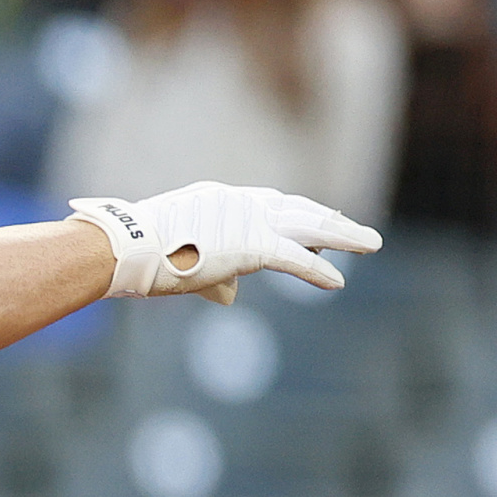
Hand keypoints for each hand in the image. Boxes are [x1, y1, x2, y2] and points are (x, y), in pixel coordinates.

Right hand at [70, 183, 381, 302]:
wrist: (124, 247)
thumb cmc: (137, 253)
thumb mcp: (178, 256)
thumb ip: (212, 271)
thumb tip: (230, 295)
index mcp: (219, 200)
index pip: (271, 205)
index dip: (300, 215)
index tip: (323, 222)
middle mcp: (238, 203)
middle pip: (297, 210)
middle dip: (330, 221)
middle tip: (359, 233)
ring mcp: (246, 221)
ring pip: (307, 227)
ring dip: (343, 235)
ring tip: (371, 244)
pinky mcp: (248, 245)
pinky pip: (293, 258)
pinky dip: (316, 270)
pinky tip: (338, 282)